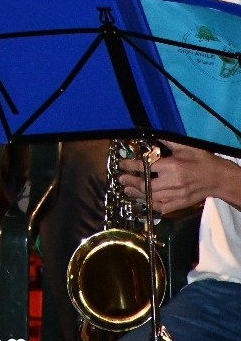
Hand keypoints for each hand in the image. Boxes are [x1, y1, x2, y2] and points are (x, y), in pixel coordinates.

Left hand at [119, 141, 239, 213]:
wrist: (217, 177)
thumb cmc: (201, 159)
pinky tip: (144, 201)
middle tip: (122, 179)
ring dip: (138, 194)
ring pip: (152, 198)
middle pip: (147, 185)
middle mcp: (174, 182)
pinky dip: (151, 205)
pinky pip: (163, 208)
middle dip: (132, 182)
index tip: (123, 165)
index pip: (147, 167)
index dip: (132, 166)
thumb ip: (166, 140)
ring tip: (128, 190)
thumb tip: (150, 132)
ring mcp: (177, 195)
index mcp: (173, 166)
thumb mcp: (184, 146)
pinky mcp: (181, 204)